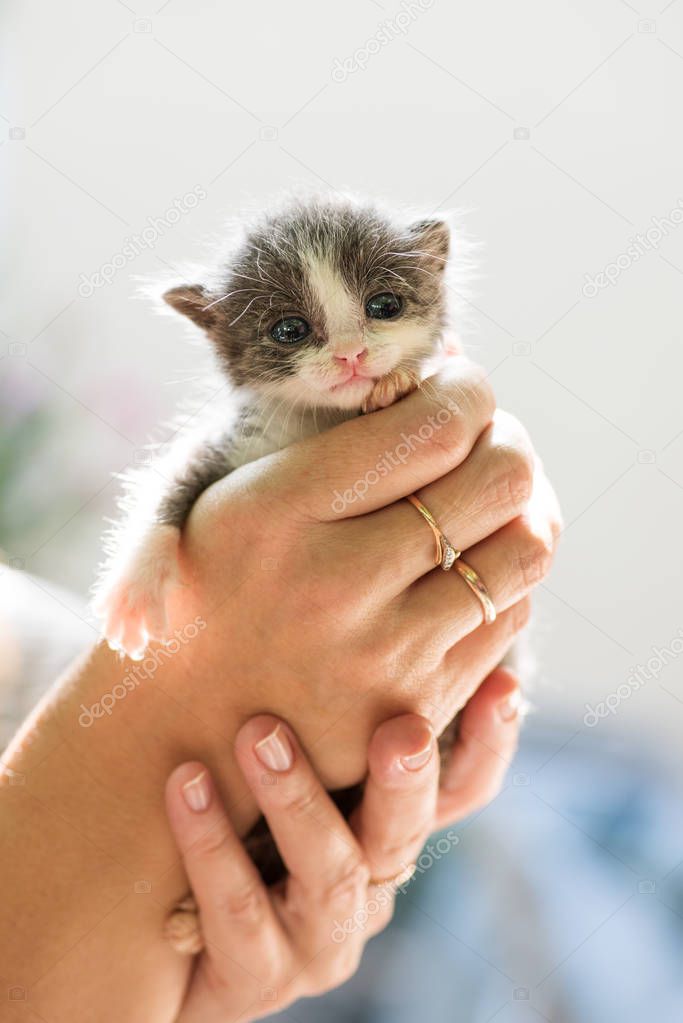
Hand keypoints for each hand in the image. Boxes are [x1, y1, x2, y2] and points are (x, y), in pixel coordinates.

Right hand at [165, 359, 559, 793]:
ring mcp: (385, 652)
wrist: (196, 721)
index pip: (435, 426)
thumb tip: (447, 365)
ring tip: (489, 497)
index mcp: (280, 510)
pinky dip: (504, 572)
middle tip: (487, 436)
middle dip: (508, 440)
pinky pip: (511, 613)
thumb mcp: (243, 492)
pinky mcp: (419, 703)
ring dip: (520, 507)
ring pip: (524, 549)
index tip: (462, 387)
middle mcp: (337, 583)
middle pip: (499, 479)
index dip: (470, 390)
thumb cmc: (221, 584)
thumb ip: (337, 430)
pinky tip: (472, 558)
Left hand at [166, 676, 520, 1021]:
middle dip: (408, 780)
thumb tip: (361, 598)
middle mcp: (369, 882)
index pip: (464, 789)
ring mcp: (318, 937)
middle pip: (409, 833)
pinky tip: (187, 782)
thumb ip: (324, 698)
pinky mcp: (256, 973)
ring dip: (299, 800)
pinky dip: (214, 845)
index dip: (490, 743)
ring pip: (332, 874)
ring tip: (259, 733)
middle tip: (402, 729)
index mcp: (387, 827)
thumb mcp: (287, 750)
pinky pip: (239, 913)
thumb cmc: (234, 813)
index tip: (503, 684)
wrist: (152, 934)